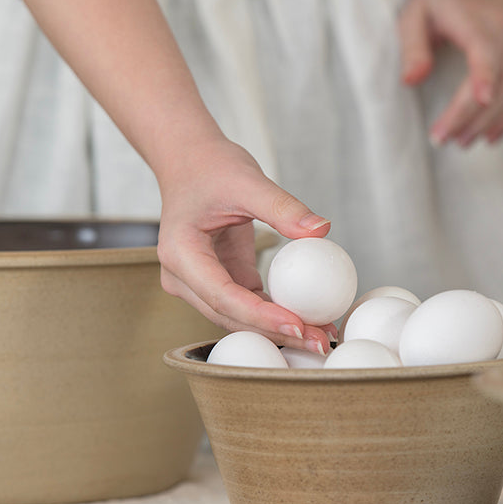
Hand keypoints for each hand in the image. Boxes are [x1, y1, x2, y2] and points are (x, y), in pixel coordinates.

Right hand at [156, 137, 335, 354]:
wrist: (190, 161)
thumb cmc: (211, 167)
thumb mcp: (249, 181)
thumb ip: (283, 207)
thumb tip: (321, 230)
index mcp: (181, 254)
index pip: (223, 295)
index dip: (260, 316)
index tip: (298, 325)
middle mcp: (183, 277)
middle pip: (230, 316)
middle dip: (275, 332)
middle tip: (319, 342)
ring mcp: (197, 283)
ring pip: (238, 318)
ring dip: (278, 329)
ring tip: (321, 336)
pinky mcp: (218, 281)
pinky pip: (247, 305)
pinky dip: (275, 314)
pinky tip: (309, 320)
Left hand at [398, 0, 502, 145]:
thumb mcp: (416, 13)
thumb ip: (412, 47)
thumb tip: (411, 81)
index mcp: (478, 18)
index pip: (486, 49)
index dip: (486, 75)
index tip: (480, 99)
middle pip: (502, 79)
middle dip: (475, 115)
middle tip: (446, 140)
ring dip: (493, 121)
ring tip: (464, 142)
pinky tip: (490, 136)